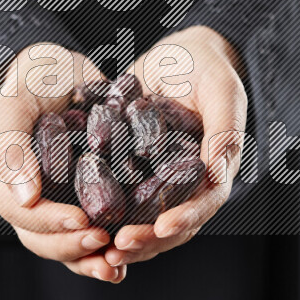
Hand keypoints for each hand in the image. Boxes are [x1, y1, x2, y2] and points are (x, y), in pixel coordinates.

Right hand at [0, 43, 125, 282]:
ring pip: (65, 245)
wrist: (61, 68)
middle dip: (73, 246)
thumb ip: (11, 144)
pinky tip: (124, 262)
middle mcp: (24, 199)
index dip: (51, 222)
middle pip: (43, 239)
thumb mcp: (16, 101)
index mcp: (1, 179)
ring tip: (116, 265)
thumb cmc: (33, 78)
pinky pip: (87, 234)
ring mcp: (53, 203)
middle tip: (105, 242)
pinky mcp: (80, 200)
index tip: (82, 220)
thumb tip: (25, 198)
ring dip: (89, 260)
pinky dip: (104, 252)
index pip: (23, 213)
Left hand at [104, 26, 246, 266]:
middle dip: (145, 239)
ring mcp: (154, 179)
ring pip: (139, 219)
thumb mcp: (223, 89)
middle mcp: (183, 183)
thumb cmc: (206, 66)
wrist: (176, 53)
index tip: (162, 227)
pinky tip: (74, 216)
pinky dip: (98, 209)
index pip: (204, 204)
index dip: (185, 218)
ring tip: (94, 244)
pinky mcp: (127, 169)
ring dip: (119, 235)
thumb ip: (225, 129)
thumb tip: (217, 172)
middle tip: (118, 246)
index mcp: (213, 170)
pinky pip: (114, 195)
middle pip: (168, 223)